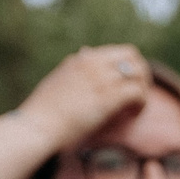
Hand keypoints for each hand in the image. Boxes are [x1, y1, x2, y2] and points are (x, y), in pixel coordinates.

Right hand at [20, 45, 151, 145]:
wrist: (36, 126)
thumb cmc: (41, 113)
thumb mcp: (55, 84)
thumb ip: (71, 72)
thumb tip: (82, 56)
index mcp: (80, 60)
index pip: (114, 52)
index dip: (124, 67)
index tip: (123, 85)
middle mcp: (93, 63)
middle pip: (131, 54)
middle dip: (140, 72)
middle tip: (138, 93)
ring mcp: (101, 78)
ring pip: (138, 72)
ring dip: (143, 88)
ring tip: (135, 107)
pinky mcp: (109, 96)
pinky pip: (138, 91)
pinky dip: (141, 103)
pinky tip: (132, 115)